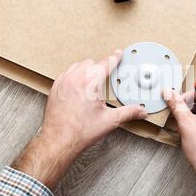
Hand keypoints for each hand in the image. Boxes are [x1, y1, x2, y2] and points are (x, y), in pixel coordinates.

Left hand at [12, 50, 147, 188]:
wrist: (59, 141)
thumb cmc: (80, 131)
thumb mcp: (110, 120)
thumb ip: (128, 113)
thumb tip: (140, 111)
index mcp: (90, 82)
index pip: (106, 63)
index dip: (115, 57)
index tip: (118, 54)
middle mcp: (75, 78)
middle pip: (91, 63)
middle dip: (100, 68)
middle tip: (106, 77)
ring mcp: (63, 82)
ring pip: (77, 66)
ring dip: (86, 70)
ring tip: (92, 82)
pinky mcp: (55, 88)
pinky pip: (66, 74)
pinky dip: (73, 76)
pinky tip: (78, 86)